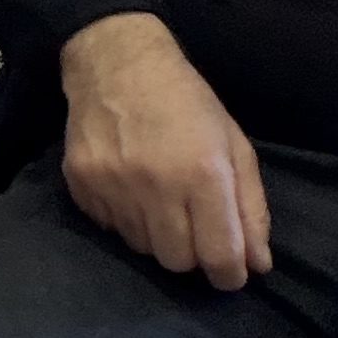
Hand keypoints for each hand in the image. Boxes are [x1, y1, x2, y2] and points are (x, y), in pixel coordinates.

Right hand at [59, 13, 270, 290]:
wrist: (116, 62)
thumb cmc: (187, 102)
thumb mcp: (234, 144)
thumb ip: (250, 207)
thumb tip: (257, 264)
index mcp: (203, 173)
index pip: (219, 256)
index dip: (231, 275)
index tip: (232, 270)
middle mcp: (156, 185)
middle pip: (177, 262)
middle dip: (193, 254)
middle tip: (195, 228)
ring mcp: (112, 186)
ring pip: (142, 249)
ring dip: (158, 236)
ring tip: (160, 201)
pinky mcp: (81, 184)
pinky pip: (110, 229)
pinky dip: (126, 220)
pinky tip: (130, 189)